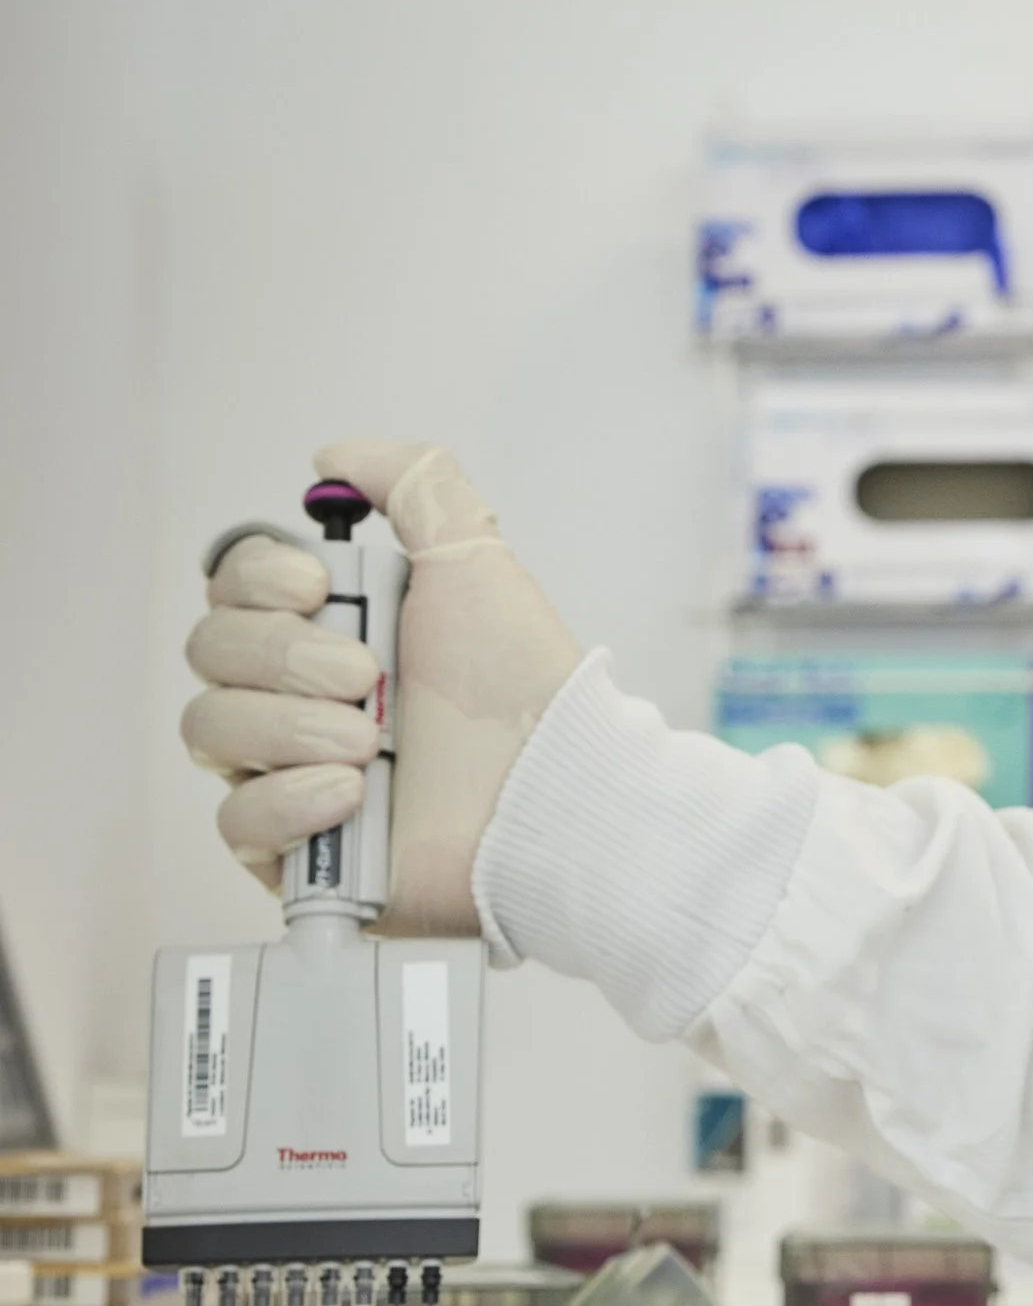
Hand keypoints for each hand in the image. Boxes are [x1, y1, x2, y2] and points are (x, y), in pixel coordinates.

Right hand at [179, 442, 580, 931]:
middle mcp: (298, 692)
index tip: (317, 587)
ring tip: (367, 743)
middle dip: (285, 655)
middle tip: (366, 675)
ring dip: (287, 726)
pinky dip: (285, 800)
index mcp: (330, 624)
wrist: (550, 791)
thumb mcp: (475, 556)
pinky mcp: (294, 848)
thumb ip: (413, 482)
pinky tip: (349, 795)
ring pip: (210, 726)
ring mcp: (289, 769)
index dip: (256, 580)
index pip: (230, 586)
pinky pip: (234, 819)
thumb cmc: (520, 683)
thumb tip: (334, 457)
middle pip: (210, 650)